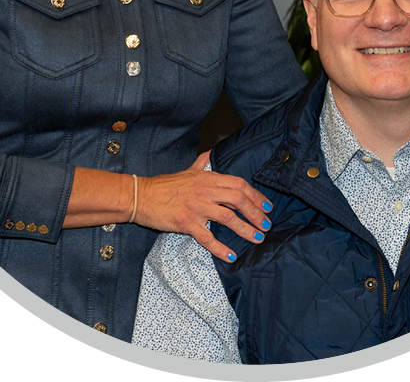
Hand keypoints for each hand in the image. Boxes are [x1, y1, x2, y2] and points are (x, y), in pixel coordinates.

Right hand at [134, 151, 273, 263]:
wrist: (142, 195)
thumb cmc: (164, 185)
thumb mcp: (187, 170)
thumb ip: (201, 163)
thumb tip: (210, 154)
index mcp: (207, 177)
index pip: (238, 184)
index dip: (255, 195)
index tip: (267, 206)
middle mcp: (205, 190)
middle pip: (238, 199)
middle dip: (256, 213)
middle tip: (266, 224)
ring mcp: (196, 207)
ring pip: (228, 218)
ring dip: (246, 229)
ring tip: (257, 238)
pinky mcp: (186, 222)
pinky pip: (207, 237)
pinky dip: (221, 248)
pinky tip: (231, 255)